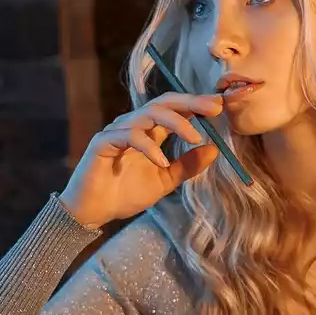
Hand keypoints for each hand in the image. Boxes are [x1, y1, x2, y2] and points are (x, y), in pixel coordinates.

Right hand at [59, 92, 224, 230]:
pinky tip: (162, 161)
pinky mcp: (103, 142)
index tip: (221, 105)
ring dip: (175, 123)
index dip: (196, 104)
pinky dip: (148, 146)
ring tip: (195, 137)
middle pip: (164, 103)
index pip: (175, 109)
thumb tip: (214, 150)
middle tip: (215, 107)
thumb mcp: (165, 181)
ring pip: (148, 114)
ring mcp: (117, 131)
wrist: (94, 212)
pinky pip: (129, 136)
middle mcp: (134, 125)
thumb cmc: (125, 194)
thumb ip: (187, 166)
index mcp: (149, 131)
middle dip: (191, 102)